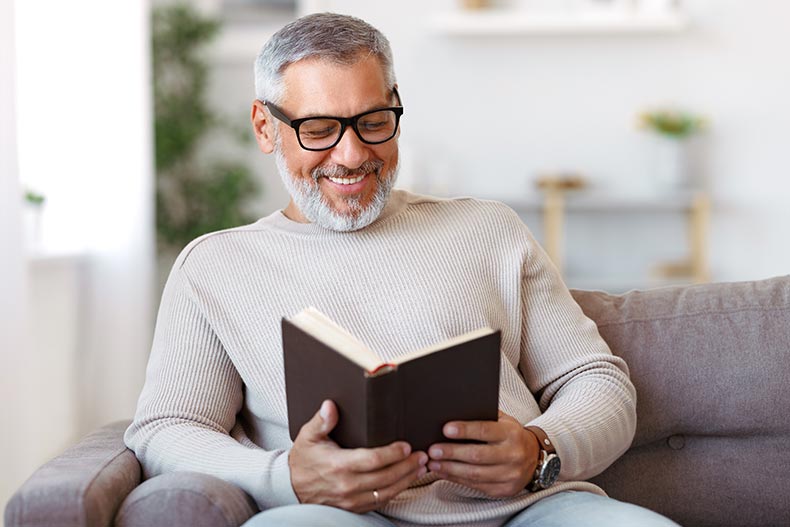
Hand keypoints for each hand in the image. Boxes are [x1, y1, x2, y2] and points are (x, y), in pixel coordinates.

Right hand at [289, 400, 428, 512]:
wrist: (291, 488)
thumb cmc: (303, 460)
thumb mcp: (308, 436)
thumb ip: (321, 421)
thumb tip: (330, 405)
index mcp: (338, 465)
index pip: (373, 460)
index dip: (392, 453)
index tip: (406, 446)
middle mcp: (347, 485)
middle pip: (386, 477)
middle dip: (407, 466)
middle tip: (422, 455)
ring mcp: (351, 500)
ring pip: (387, 491)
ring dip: (407, 479)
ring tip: (421, 467)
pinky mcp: (354, 508)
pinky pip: (381, 502)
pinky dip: (397, 492)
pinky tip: (406, 481)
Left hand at [426, 411, 538, 497]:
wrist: (535, 457)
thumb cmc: (511, 435)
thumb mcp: (503, 421)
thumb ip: (483, 416)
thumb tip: (453, 413)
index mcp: (512, 434)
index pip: (485, 430)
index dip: (465, 430)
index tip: (446, 429)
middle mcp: (513, 455)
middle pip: (478, 455)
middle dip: (452, 453)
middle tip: (433, 450)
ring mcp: (510, 475)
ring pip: (475, 474)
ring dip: (450, 469)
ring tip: (433, 463)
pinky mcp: (504, 489)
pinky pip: (476, 486)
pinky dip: (457, 479)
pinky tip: (444, 473)